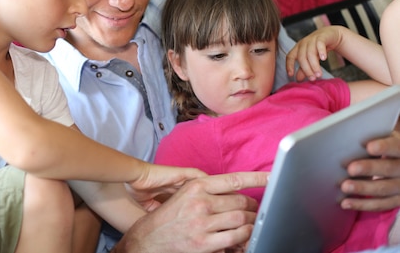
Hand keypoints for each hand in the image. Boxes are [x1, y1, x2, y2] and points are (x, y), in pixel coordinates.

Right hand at [114, 171, 268, 252]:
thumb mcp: (184, 194)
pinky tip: (242, 237)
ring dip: (250, 223)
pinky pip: (235, 238)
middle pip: (241, 202)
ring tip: (250, 223)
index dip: (256, 179)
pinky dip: (243, 237)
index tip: (271, 177)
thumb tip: (236, 192)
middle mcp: (200, 202)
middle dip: (252, 207)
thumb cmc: (168, 216)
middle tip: (254, 210)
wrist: (148, 239)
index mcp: (196, 186)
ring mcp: (203, 223)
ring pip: (241, 220)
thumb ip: (208, 191)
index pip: (233, 180)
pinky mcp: (205, 243)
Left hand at [285, 26, 344, 80]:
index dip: (289, 65)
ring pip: (310, 52)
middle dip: (307, 69)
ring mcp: (312, 39)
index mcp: (297, 48)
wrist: (330, 35)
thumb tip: (298, 79)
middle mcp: (303, 43)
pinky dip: (321, 51)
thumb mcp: (310, 58)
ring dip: (314, 65)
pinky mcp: (322, 37)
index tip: (290, 75)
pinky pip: (320, 44)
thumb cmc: (318, 48)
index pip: (290, 56)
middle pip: (302, 57)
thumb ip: (304, 68)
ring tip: (319, 74)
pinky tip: (324, 59)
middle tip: (313, 78)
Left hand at [341, 130, 399, 210]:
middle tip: (351, 169)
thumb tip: (348, 139)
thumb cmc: (384, 146)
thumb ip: (373, 138)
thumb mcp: (385, 138)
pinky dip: (362, 204)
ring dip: (363, 189)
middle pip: (389, 168)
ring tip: (345, 187)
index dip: (384, 147)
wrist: (399, 162)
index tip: (369, 147)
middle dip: (369, 169)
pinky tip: (346, 203)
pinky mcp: (398, 200)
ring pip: (384, 189)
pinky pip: (381, 204)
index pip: (396, 147)